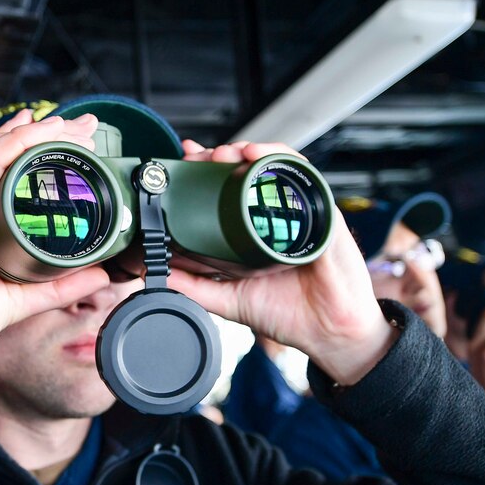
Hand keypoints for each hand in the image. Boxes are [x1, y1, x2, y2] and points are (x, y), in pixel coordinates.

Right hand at [0, 110, 111, 353]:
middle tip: (83, 127)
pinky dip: (19, 141)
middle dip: (45, 134)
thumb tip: (98, 275)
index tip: (70, 144)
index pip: (1, 170)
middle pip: (3, 152)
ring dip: (39, 131)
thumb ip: (59, 285)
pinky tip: (44, 131)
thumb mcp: (21, 297)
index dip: (33, 151)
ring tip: (73, 125)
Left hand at [168, 140, 394, 385]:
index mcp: (251, 232)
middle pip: (244, 172)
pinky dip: (276, 158)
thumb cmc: (288, 313)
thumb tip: (156, 273)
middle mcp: (275, 217)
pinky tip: (254, 157)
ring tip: (222, 154)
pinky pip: (300, 174)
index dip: (202, 175)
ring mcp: (298, 211)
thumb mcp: (228, 299)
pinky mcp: (320, 211)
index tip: (180, 166)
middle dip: (216, 158)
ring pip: (270, 166)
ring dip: (242, 152)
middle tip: (195, 158)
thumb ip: (194, 287)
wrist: (327, 332)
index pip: (224, 193)